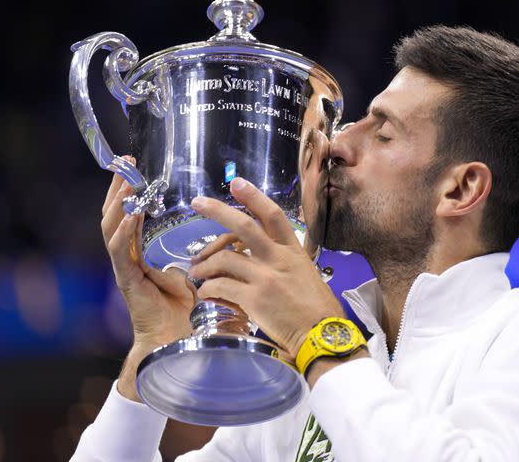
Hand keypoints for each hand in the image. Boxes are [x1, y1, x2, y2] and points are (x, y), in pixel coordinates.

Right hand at [101, 157, 195, 398]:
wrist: (179, 343)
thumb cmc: (192, 312)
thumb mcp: (201, 273)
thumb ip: (210, 254)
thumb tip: (234, 235)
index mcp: (144, 254)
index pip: (132, 215)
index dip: (133, 191)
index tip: (135, 166)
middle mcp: (131, 258)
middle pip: (116, 215)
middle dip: (119, 188)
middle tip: (124, 162)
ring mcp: (125, 268)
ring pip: (112, 228)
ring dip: (118, 203)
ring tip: (125, 181)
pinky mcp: (127, 281)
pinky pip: (120, 251)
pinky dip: (124, 231)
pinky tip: (132, 214)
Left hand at [188, 177, 344, 358]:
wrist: (322, 334)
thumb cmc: (317, 308)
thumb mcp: (305, 274)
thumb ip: (283, 262)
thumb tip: (259, 259)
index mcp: (293, 250)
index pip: (272, 215)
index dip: (253, 196)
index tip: (237, 183)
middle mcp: (278, 258)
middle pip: (243, 226)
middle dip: (217, 211)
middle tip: (197, 203)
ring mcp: (265, 277)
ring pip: (225, 259)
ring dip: (205, 264)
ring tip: (196, 271)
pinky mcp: (254, 299)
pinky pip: (221, 286)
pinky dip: (209, 288)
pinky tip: (206, 292)